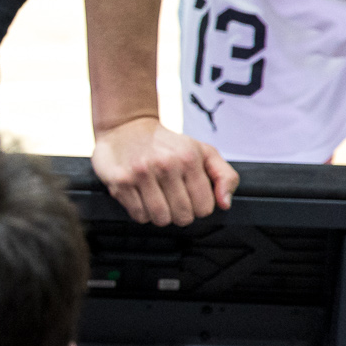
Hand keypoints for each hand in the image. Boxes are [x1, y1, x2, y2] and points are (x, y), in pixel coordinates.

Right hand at [91, 114, 237, 225]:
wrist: (126, 127)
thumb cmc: (167, 144)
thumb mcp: (203, 151)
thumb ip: (225, 176)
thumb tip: (225, 204)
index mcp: (189, 158)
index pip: (204, 207)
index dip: (200, 208)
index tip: (191, 198)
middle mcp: (165, 165)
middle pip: (183, 216)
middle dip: (181, 214)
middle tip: (174, 202)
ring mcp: (141, 174)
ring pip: (160, 219)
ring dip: (161, 216)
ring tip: (158, 201)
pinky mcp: (120, 182)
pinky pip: (139, 215)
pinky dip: (143, 213)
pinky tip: (142, 198)